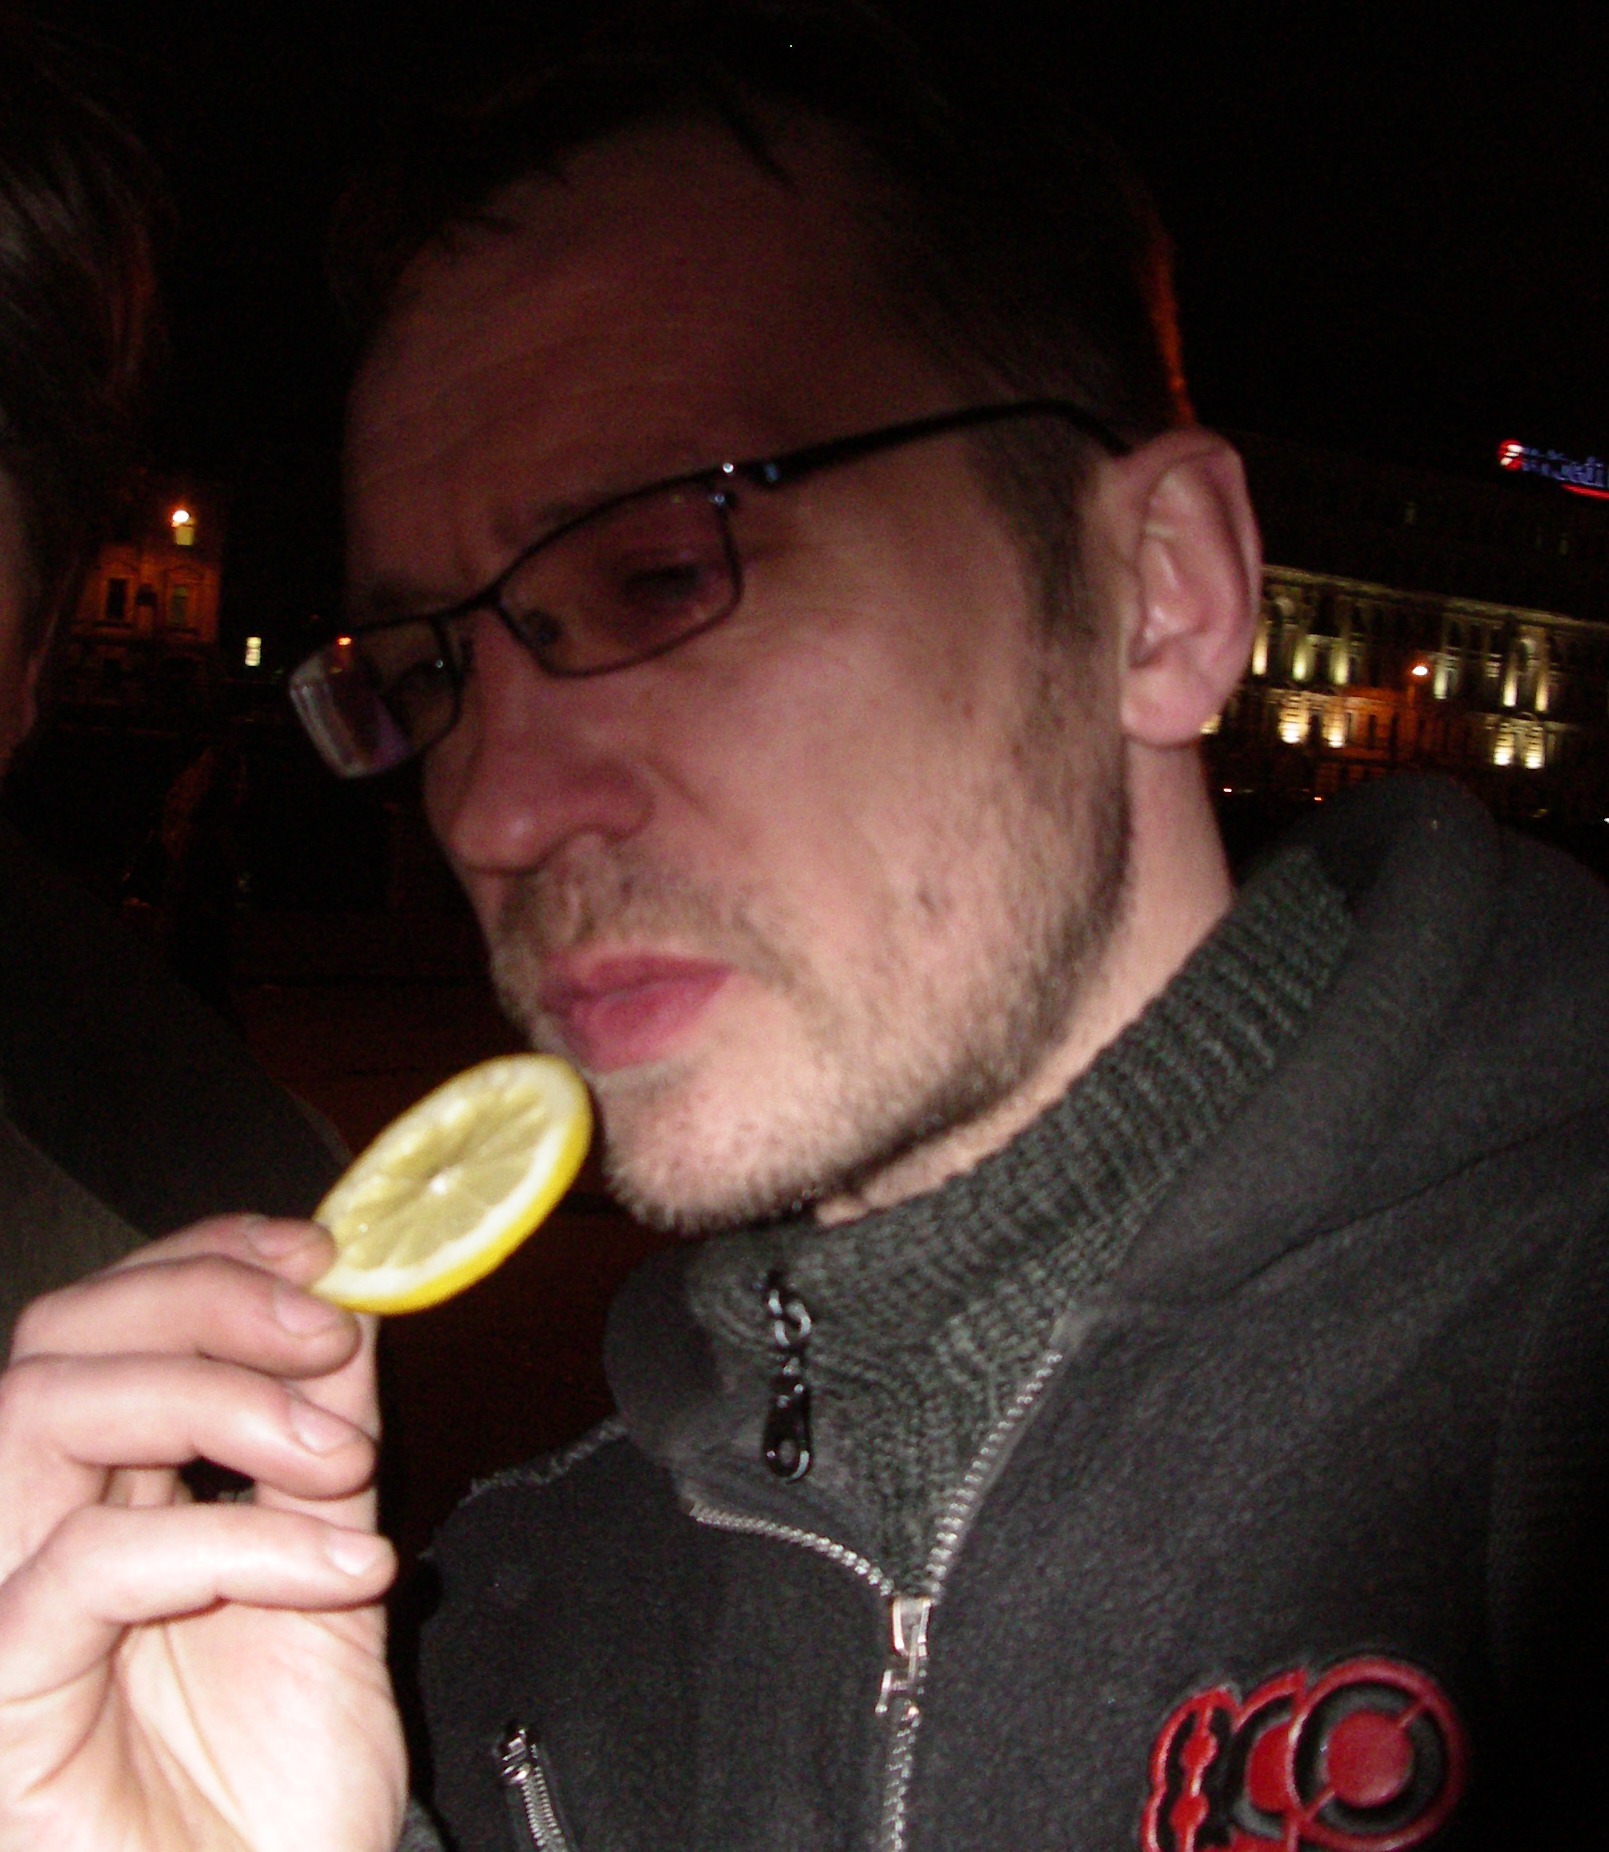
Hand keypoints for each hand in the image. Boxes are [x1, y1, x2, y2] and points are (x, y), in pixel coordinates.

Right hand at [0, 1216, 405, 1851]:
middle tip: (330, 1335)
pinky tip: (349, 1569)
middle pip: (56, 1338)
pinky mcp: (4, 1691)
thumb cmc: (284, 1782)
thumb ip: (324, 1438)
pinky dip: (243, 1539)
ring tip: (345, 1461)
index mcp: (102, 1494)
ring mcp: (2, 1605)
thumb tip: (348, 1305)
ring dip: (219, 1400)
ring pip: (41, 1413)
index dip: (202, 1259)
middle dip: (207, 1301)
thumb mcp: (331, 1565)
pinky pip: (93, 1563)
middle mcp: (30, 1534)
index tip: (318, 1250)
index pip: (103, 1322)